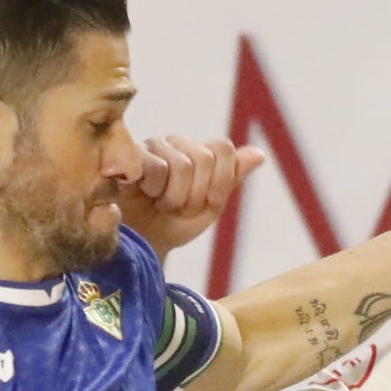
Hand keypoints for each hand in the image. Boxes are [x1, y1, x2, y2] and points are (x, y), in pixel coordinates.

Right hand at [119, 135, 263, 257]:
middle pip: (204, 158)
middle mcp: (178, 144)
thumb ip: (232, 179)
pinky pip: (157, 167)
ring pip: (182, 164)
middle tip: (178, 208)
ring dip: (174, 197)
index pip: (223, 149)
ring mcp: (154, 147)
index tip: (208, 203)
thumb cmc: (174, 225)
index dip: (220, 181)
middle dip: (196, 195)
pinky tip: (143, 194)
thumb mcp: (210, 207)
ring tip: (161, 204)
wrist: (142, 246)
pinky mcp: (131, 154)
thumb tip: (260, 154)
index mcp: (200, 153)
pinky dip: (155, 190)